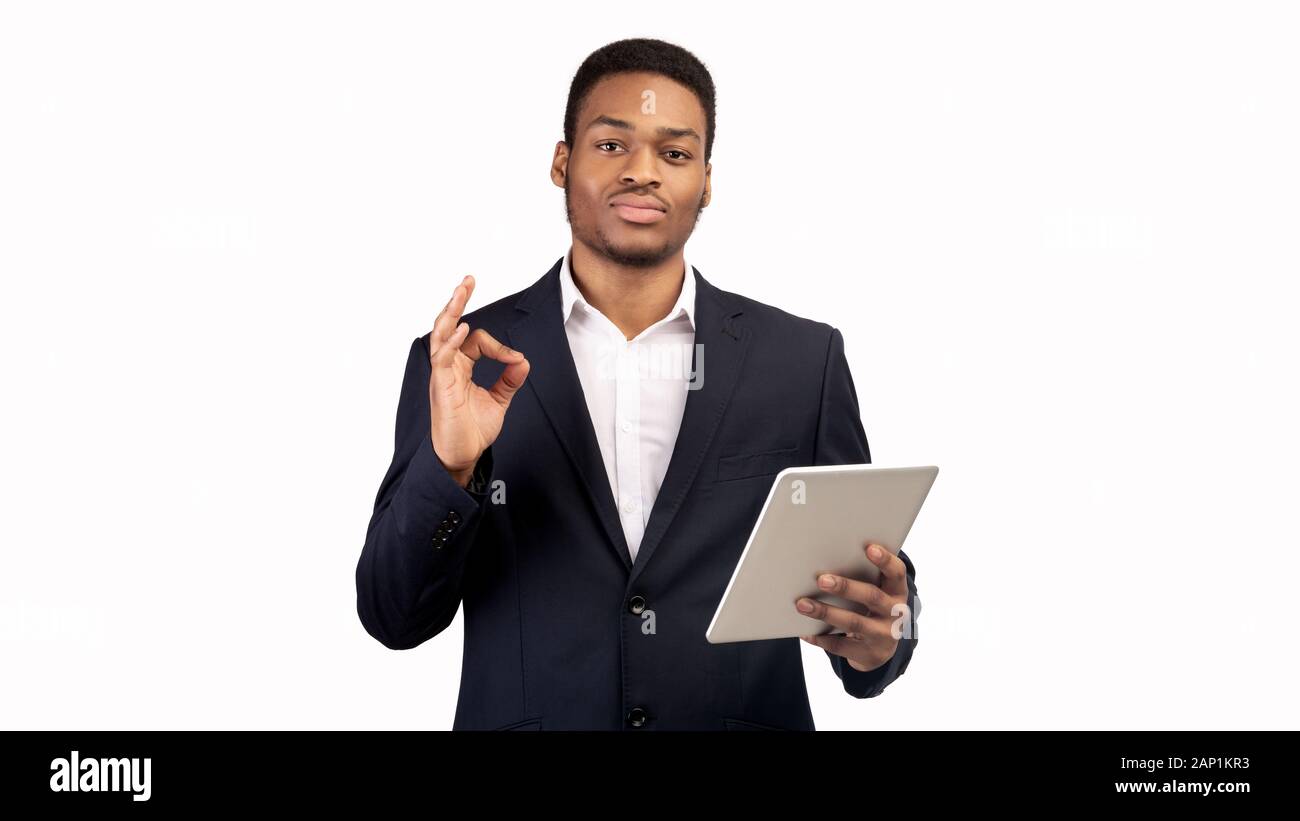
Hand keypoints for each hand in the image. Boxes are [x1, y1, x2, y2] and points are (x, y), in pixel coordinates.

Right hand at [427, 275, 529, 485]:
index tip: (516, 361)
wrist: (462, 456)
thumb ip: (509, 380)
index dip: (498, 346)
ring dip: (451, 312)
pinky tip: (462, 330)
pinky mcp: (440, 387)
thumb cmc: (473, 430)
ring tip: (461, 291)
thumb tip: (523, 360)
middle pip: (449, 326)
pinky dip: (452, 343)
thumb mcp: (499, 400)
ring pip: (441, 335)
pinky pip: (442, 359)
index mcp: (460, 367)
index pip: (476, 341)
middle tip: (468, 280)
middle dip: (458, 301)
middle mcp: (448, 366)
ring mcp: (442, 375)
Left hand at [795, 543, 910, 672]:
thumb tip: (826, 559)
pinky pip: (841, 645)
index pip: (897, 573)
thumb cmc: (871, 608)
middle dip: (845, 587)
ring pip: (854, 622)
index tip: (869, 547)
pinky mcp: (869, 654)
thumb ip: (863, 577)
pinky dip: (821, 637)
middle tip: (821, 580)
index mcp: (897, 592)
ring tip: (802, 604)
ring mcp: (884, 635)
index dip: (885, 560)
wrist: (881, 649)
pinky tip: (804, 631)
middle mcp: (896, 613)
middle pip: (872, 596)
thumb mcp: (877, 592)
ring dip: (825, 612)